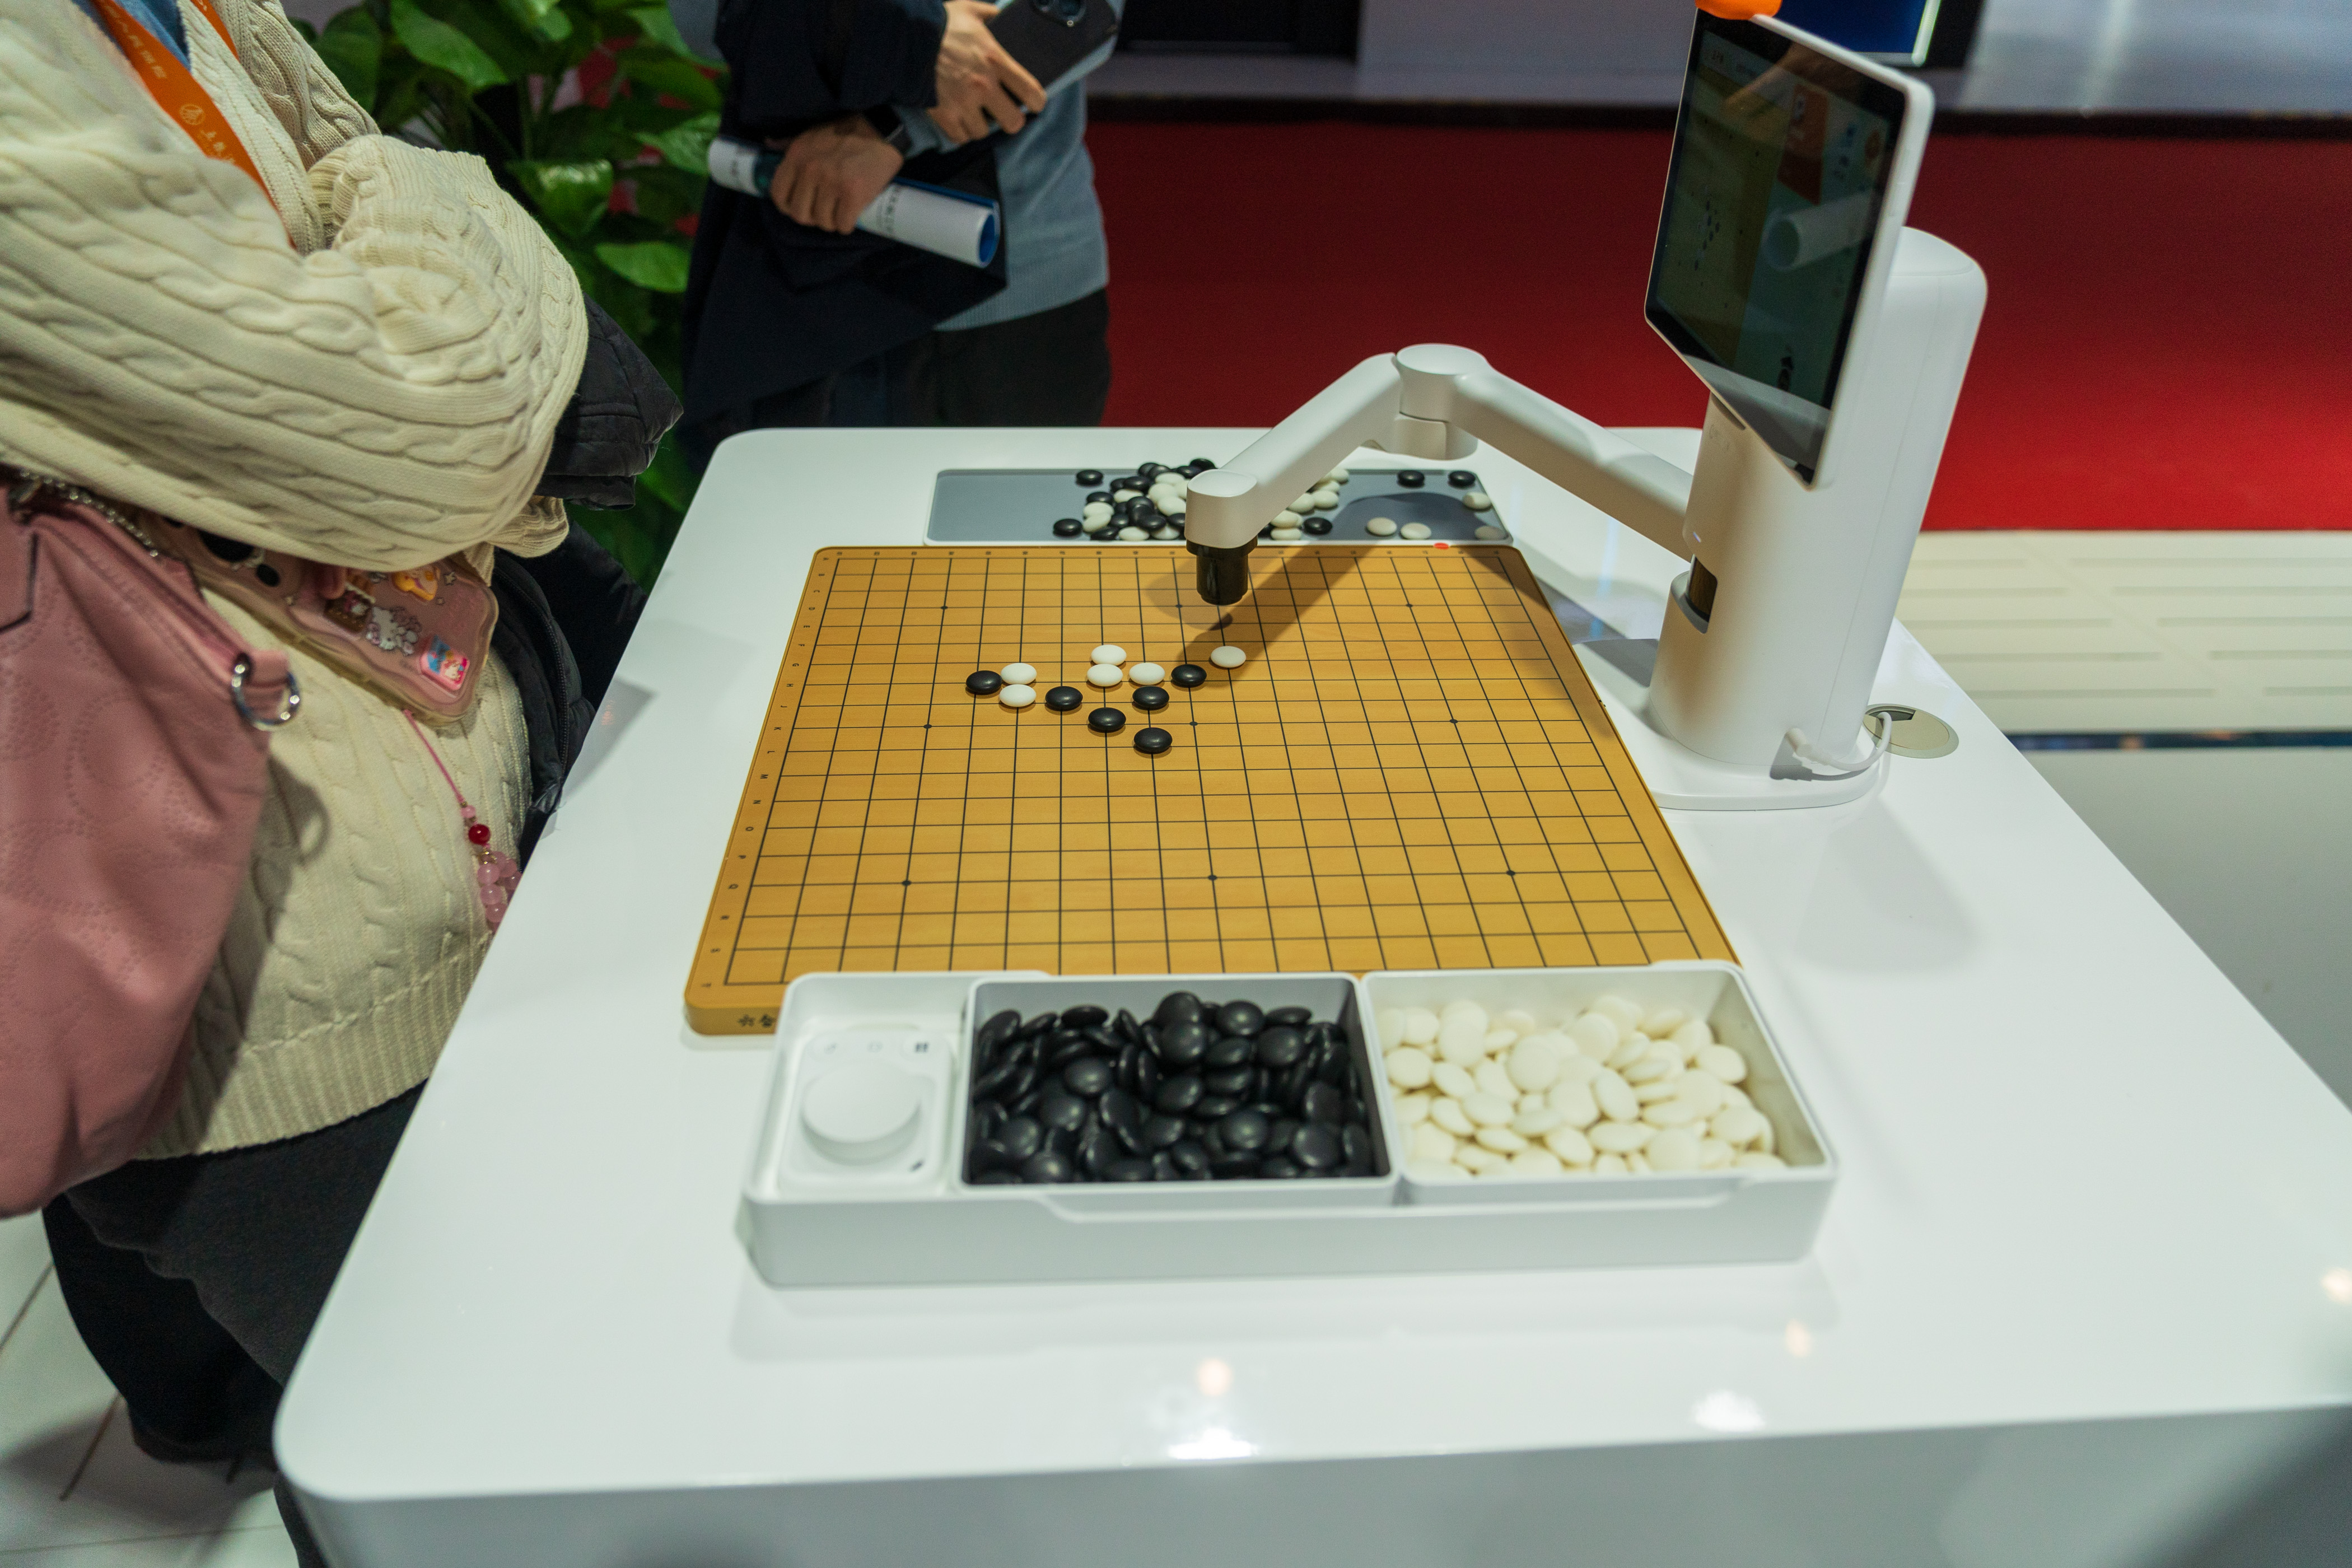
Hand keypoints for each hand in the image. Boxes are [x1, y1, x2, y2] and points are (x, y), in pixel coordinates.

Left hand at [769, 116, 904, 233]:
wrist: (881, 132)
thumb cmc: (846, 133)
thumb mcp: (811, 134)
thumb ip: (789, 142)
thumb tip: (768, 143)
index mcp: (797, 156)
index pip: (778, 195)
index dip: (789, 207)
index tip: (803, 206)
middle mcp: (811, 170)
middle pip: (800, 214)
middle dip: (813, 218)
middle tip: (825, 211)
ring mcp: (832, 183)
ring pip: (823, 222)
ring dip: (832, 222)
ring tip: (840, 211)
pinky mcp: (853, 195)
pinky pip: (842, 225)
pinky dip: (847, 225)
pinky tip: (852, 215)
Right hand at [929, 0, 1046, 143]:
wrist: (904, 38)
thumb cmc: (939, 23)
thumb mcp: (968, 9)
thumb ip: (990, 14)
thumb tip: (1001, 14)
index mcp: (995, 59)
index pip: (1031, 92)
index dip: (1037, 102)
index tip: (1034, 104)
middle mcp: (983, 85)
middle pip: (1013, 122)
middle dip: (1011, 120)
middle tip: (1004, 114)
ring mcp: (963, 103)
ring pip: (983, 133)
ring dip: (981, 125)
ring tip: (976, 115)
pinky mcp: (943, 114)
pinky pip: (960, 137)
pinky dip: (960, 132)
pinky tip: (959, 121)